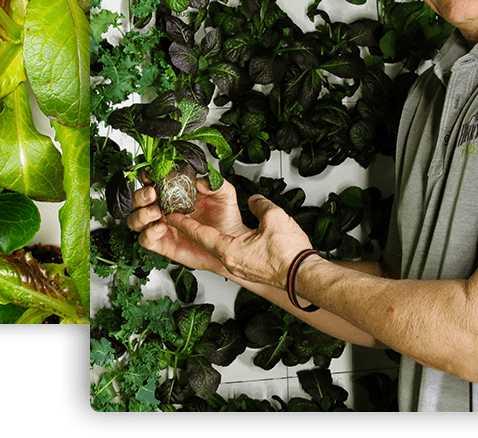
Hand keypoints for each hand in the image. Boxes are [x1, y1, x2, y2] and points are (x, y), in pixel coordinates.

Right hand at [127, 176, 248, 274]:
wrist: (232, 243)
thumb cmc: (225, 218)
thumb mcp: (224, 194)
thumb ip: (214, 183)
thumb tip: (200, 180)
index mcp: (174, 193)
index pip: (152, 182)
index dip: (147, 177)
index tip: (150, 175)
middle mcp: (164, 209)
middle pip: (138, 200)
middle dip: (141, 195)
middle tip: (152, 194)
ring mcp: (161, 226)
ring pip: (135, 220)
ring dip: (141, 214)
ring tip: (157, 212)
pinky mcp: (163, 244)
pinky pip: (145, 240)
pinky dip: (149, 233)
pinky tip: (161, 228)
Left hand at [168, 194, 312, 288]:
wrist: (305, 276)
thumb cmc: (290, 254)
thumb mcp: (274, 218)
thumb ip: (259, 204)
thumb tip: (254, 201)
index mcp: (229, 250)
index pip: (200, 235)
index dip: (184, 223)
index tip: (171, 216)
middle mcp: (230, 262)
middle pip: (204, 244)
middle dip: (191, 231)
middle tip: (180, 219)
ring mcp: (239, 268)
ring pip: (217, 250)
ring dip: (208, 238)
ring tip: (201, 226)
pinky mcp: (249, 270)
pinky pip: (230, 255)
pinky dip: (224, 244)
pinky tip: (227, 238)